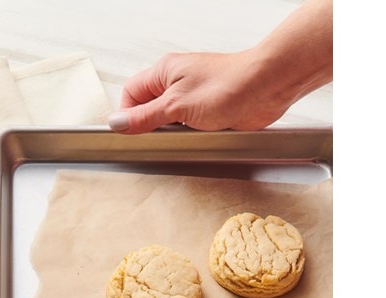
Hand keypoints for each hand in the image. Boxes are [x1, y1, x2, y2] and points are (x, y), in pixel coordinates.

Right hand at [110, 51, 293, 134]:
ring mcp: (194, 96)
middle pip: (149, 108)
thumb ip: (145, 116)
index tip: (132, 134)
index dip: (128, 115)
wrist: (267, 86)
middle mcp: (178, 81)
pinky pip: (191, 127)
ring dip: (176, 133)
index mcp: (164, 72)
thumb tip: (118, 123)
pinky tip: (201, 136)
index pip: (131, 94)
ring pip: (170, 121)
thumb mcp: (177, 106)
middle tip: (162, 137)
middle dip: (154, 126)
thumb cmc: (229, 84)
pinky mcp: (210, 110)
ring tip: (187, 134)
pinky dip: (193, 135)